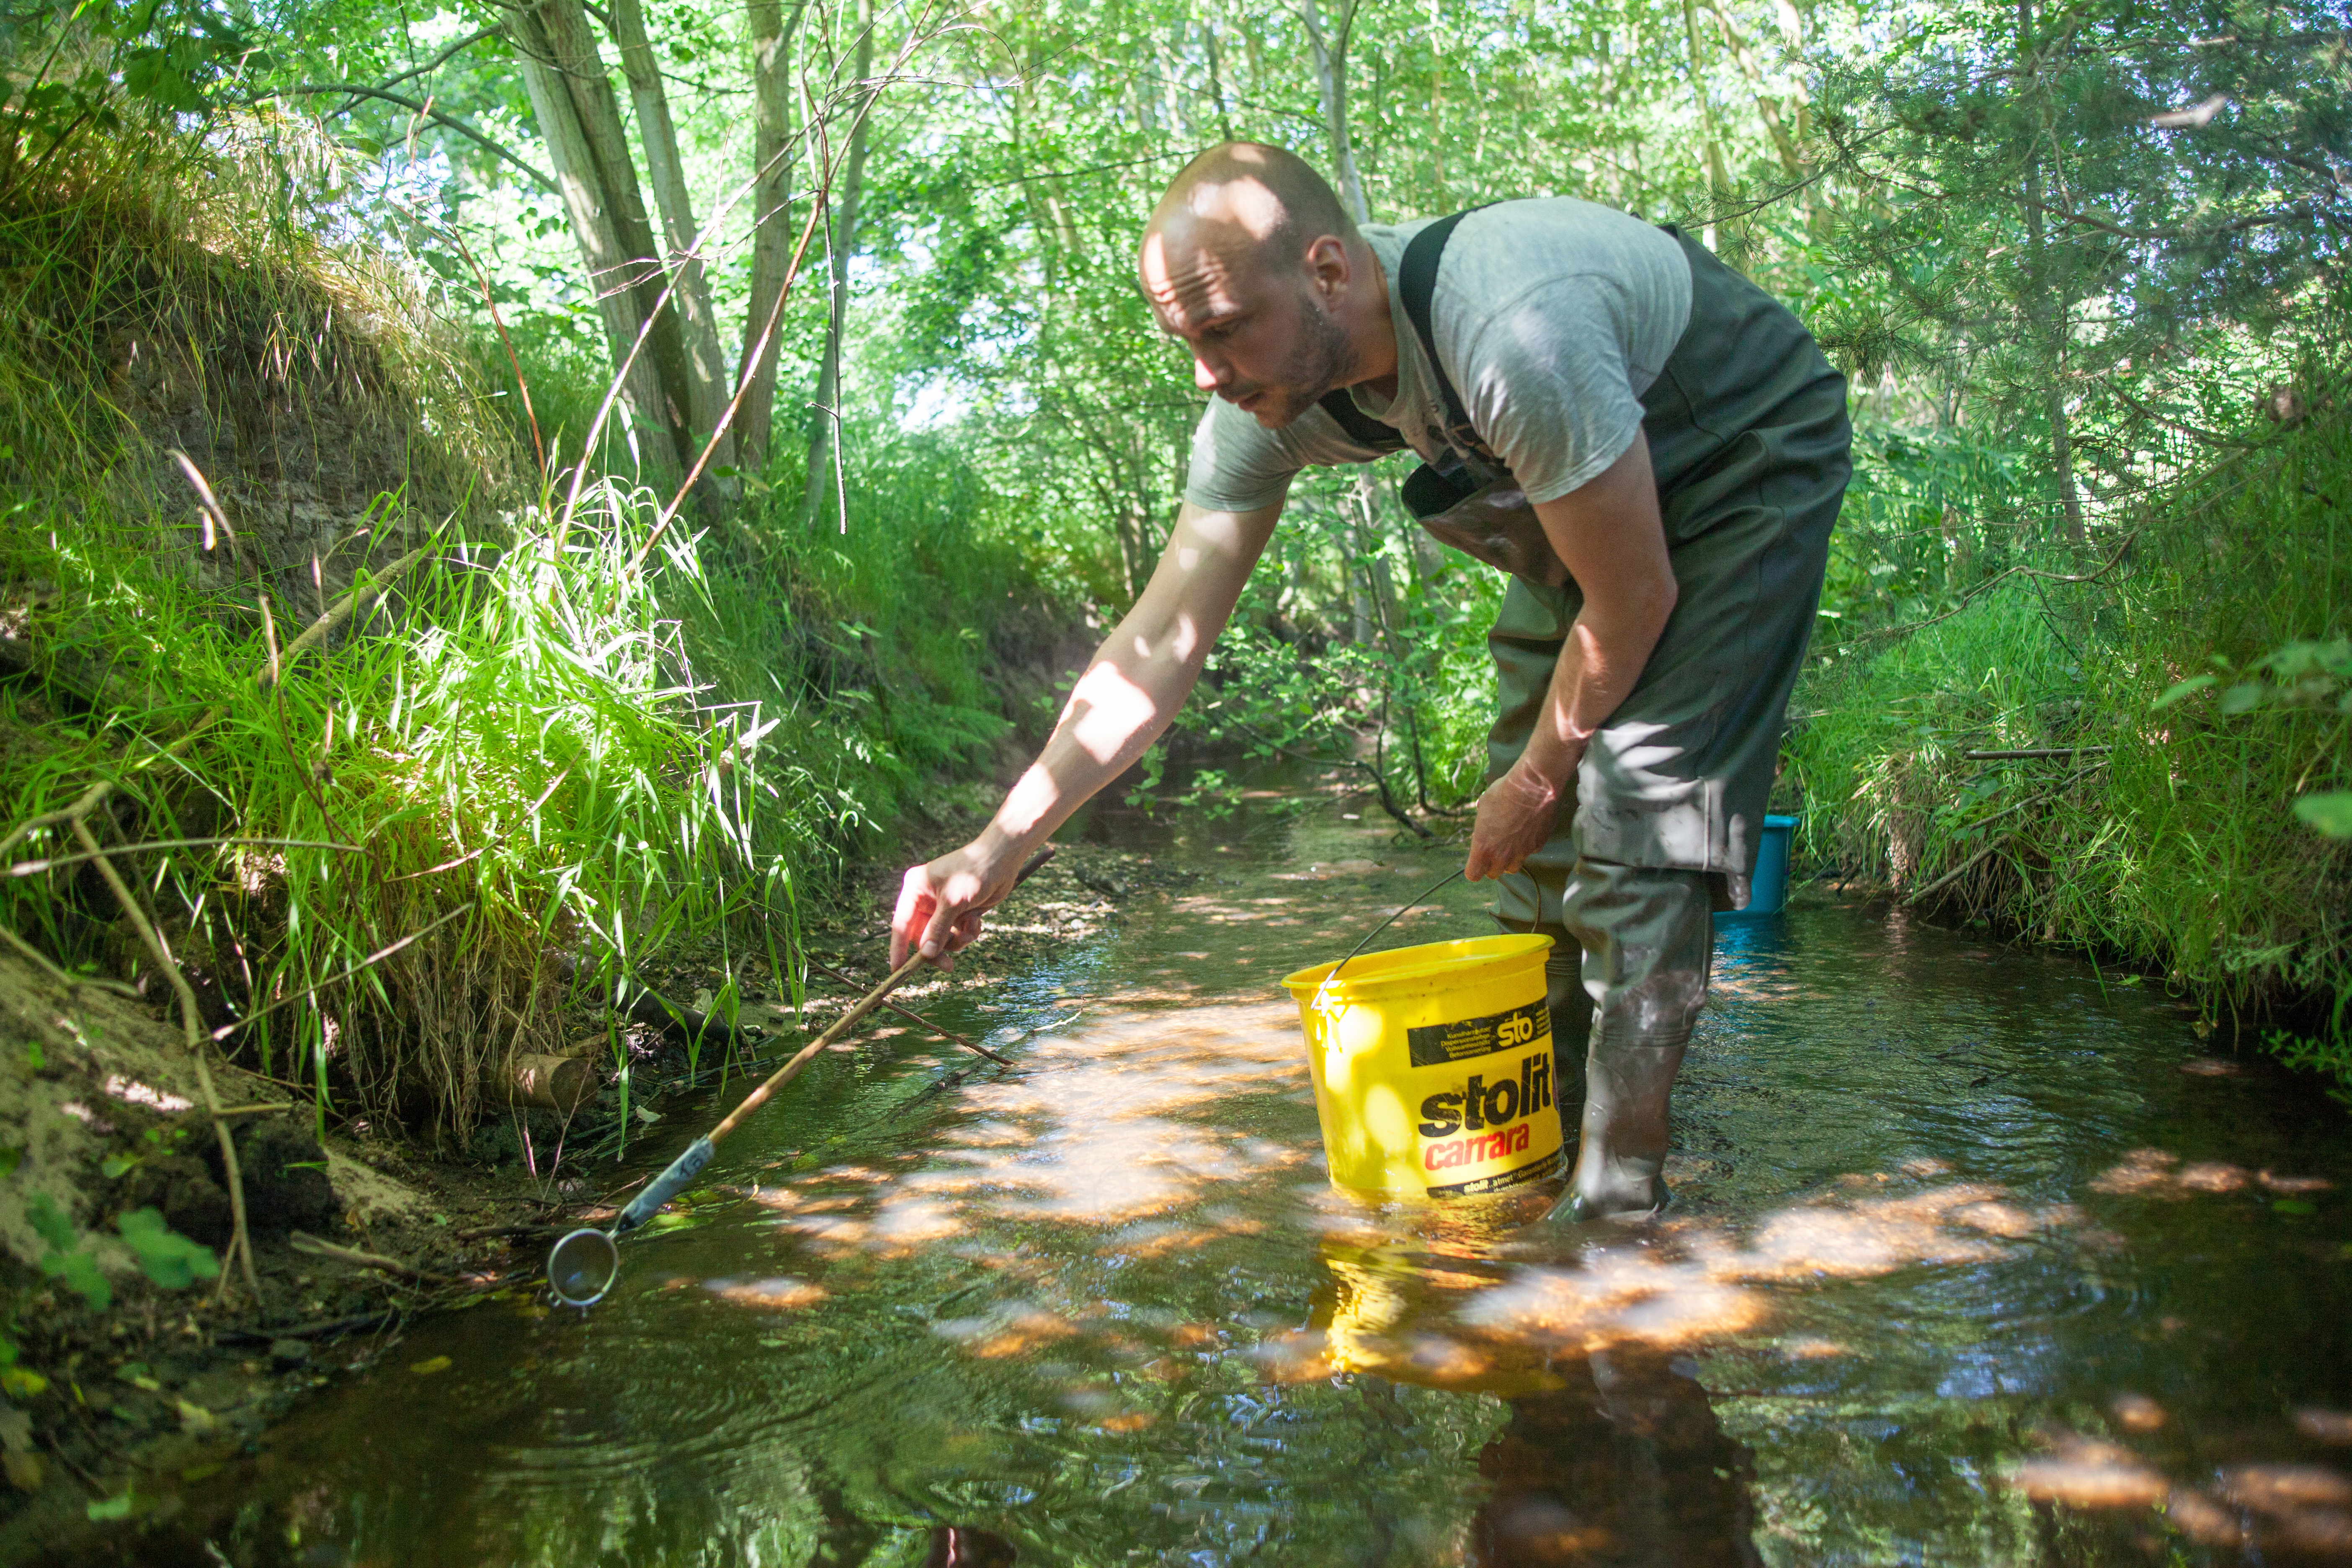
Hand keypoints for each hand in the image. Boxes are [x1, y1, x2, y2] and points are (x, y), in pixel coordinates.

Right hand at [890, 840, 1022, 970]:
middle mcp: (925, 899)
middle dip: (937, 949)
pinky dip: (967, 933)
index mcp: (915, 889)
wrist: (1003, 861)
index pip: (902, 924)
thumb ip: (938, 929)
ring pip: (941, 939)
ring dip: (957, 940)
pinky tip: (977, 921)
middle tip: (948, 966)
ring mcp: (942, 907)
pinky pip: (956, 935)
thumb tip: (926, 954)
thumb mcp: (952, 902)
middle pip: (922, 936)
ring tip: (970, 930)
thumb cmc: (973, 872)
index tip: (896, 970)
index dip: (898, 948)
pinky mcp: (958, 913)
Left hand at [1465, 760, 1564, 881]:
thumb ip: (1483, 822)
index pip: (1474, 874)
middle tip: (1493, 851)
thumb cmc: (1504, 793)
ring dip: (1509, 859)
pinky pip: (1529, 853)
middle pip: (1494, 874)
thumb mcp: (1484, 806)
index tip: (1475, 862)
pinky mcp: (1537, 846)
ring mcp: (1521, 853)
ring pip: (1513, 867)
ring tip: (1510, 843)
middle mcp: (1502, 855)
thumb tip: (1484, 822)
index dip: (1474, 869)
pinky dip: (1526, 847)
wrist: (1533, 787)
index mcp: (1484, 847)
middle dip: (1492, 865)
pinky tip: (1526, 831)